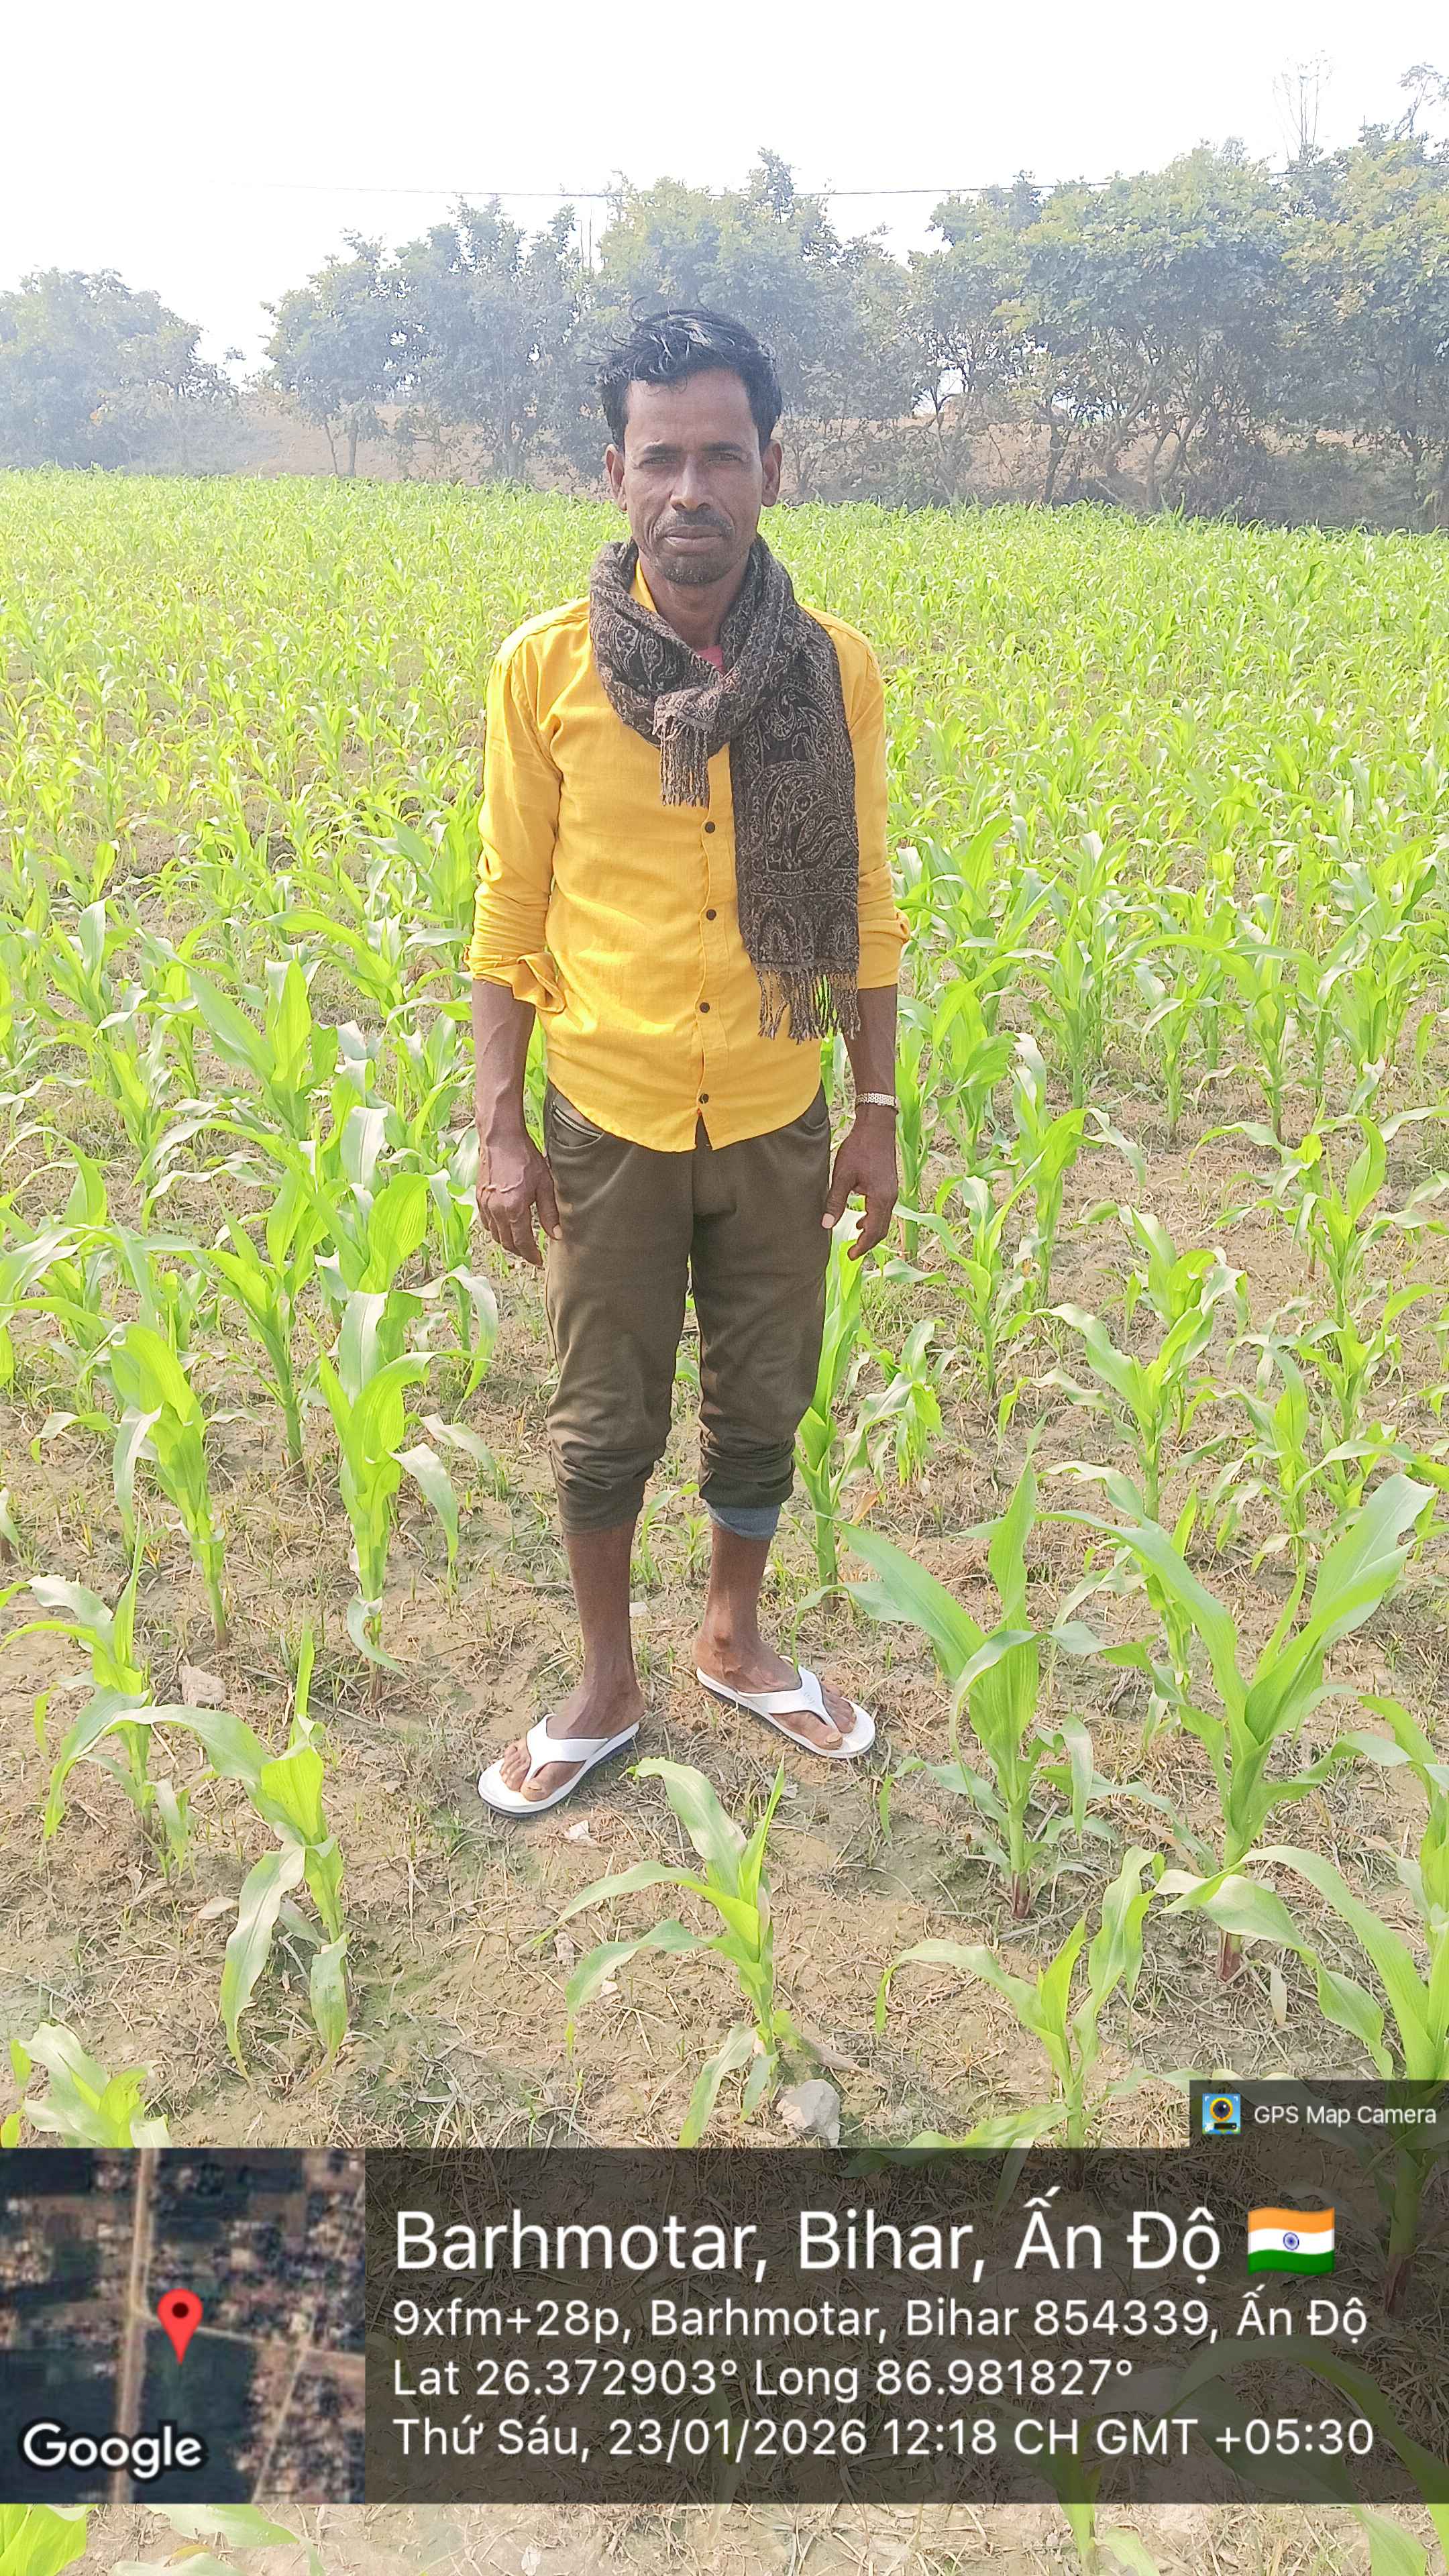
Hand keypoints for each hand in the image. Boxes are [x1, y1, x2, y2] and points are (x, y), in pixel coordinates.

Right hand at [475, 1124, 560, 1266]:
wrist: (501, 1139)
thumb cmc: (524, 1158)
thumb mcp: (544, 1185)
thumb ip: (549, 1212)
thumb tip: (556, 1234)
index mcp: (514, 1209)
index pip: (522, 1242)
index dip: (530, 1255)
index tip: (537, 1261)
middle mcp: (496, 1210)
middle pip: (507, 1242)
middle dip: (520, 1251)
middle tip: (531, 1253)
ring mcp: (485, 1205)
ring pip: (495, 1235)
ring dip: (508, 1242)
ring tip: (520, 1242)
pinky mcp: (479, 1198)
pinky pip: (487, 1223)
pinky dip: (496, 1230)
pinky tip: (505, 1227)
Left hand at [822, 1110, 897, 1258]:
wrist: (877, 1127)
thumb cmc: (860, 1148)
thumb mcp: (843, 1175)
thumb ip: (836, 1201)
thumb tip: (827, 1225)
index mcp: (880, 1198)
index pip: (874, 1232)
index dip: (862, 1246)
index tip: (850, 1255)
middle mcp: (890, 1198)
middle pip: (882, 1229)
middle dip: (868, 1243)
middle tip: (852, 1253)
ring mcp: (892, 1191)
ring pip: (884, 1220)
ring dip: (871, 1231)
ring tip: (856, 1238)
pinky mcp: (889, 1185)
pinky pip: (883, 1210)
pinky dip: (874, 1219)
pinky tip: (861, 1219)